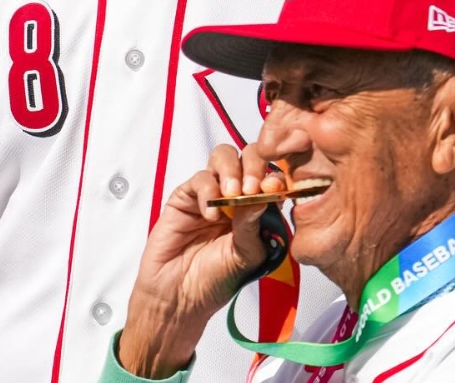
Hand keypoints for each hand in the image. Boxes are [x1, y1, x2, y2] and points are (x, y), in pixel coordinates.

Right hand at [119, 144, 285, 377]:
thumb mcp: (246, 255)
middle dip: (254, 166)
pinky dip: (207, 190)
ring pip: (223, 157)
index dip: (274, 176)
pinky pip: (200, 178)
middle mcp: (236, 196)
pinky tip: (211, 213)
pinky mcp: (186, 197)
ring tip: (232, 194)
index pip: (271, 176)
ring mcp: (211, 193)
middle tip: (252, 187)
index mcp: (257, 209)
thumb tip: (265, 193)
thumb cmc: (216, 281)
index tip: (274, 187)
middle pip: (249, 157)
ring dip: (232, 171)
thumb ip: (253, 224)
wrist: (180, 297)